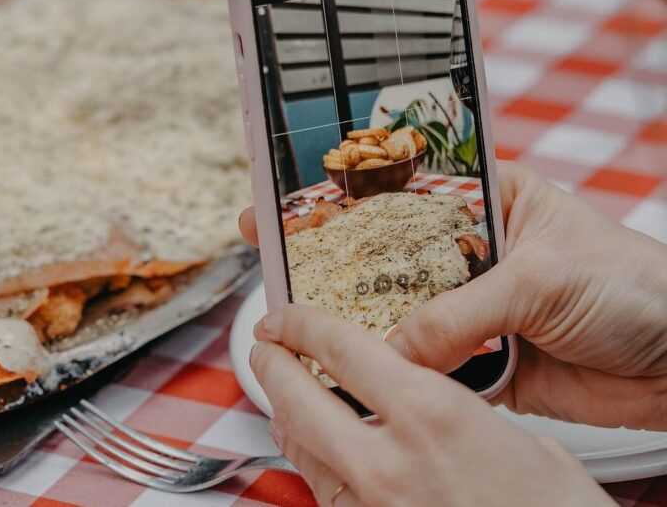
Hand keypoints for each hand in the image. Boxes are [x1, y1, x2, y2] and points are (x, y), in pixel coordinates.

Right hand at [239, 161, 666, 429]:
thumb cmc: (631, 286)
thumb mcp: (539, 279)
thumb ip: (462, 313)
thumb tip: (399, 349)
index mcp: (487, 202)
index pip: (400, 193)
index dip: (342, 196)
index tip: (284, 201)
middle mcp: (473, 250)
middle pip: (392, 256)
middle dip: (337, 262)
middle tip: (276, 262)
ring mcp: (476, 305)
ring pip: (405, 313)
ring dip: (366, 324)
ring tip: (305, 327)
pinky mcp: (487, 357)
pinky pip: (432, 365)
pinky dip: (402, 374)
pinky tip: (363, 374)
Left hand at [251, 304, 611, 506]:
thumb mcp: (536, 452)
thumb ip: (476, 420)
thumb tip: (458, 415)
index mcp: (432, 415)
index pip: (342, 348)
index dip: (301, 323)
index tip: (284, 313)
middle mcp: (390, 460)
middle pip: (299, 398)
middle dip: (272, 364)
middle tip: (264, 344)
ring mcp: (374, 506)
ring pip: (301, 448)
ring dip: (282, 412)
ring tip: (277, 392)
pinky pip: (323, 491)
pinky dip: (307, 461)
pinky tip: (309, 451)